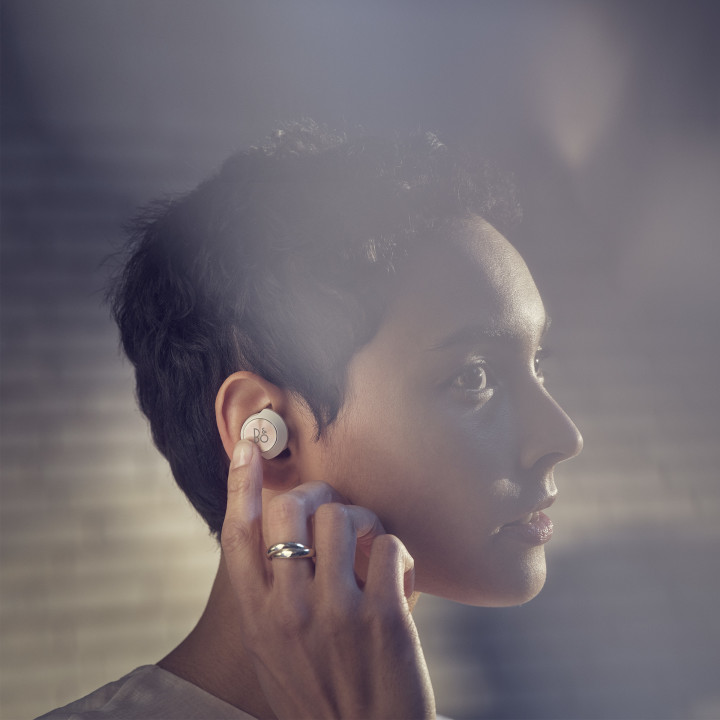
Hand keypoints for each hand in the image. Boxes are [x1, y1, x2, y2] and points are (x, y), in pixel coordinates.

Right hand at [221, 439, 435, 719]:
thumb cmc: (320, 696)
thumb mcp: (273, 651)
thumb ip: (268, 598)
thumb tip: (276, 537)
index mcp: (258, 618)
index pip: (238, 534)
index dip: (240, 482)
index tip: (248, 444)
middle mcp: (289, 610)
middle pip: (288, 510)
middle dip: (313, 493)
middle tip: (332, 505)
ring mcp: (335, 612)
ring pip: (340, 517)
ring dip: (361, 517)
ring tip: (370, 540)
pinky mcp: (383, 616)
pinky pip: (387, 544)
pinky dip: (396, 549)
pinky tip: (398, 572)